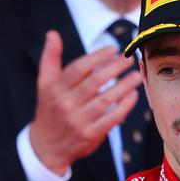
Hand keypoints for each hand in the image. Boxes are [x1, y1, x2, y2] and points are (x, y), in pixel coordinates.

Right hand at [29, 31, 141, 174]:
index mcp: (55, 90)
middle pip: (95, 82)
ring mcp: (78, 121)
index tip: (113, 50)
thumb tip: (52, 34)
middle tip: (128, 59)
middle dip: (115, 68)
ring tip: (135, 75)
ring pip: (106, 100)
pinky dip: (124, 106)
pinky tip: (133, 96)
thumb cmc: (50, 109)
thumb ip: (50, 58)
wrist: (46, 146)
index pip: (78, 69)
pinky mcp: (90, 135)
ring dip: (124, 86)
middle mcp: (66, 105)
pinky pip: (111, 118)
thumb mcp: (44, 84)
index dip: (97, 57)